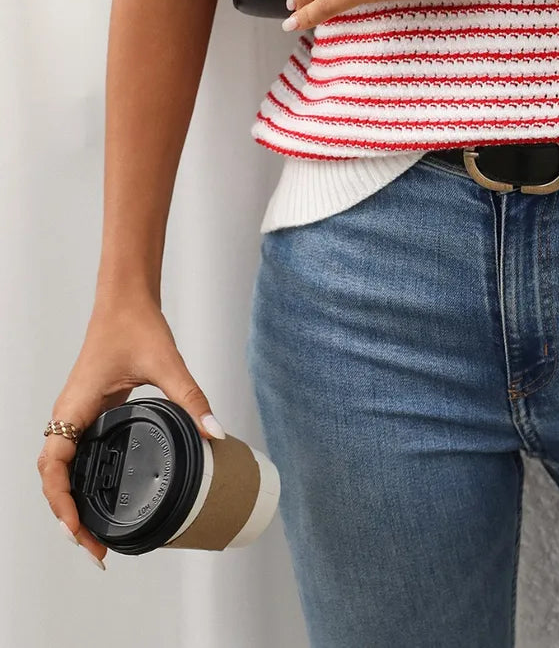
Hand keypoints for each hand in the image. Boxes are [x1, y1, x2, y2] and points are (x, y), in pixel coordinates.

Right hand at [39, 298, 225, 569]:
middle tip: (95, 548)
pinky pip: (74, 454)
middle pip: (52, 478)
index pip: (53, 467)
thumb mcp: (166, 363)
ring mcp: (76, 413)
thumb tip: (215, 432)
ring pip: (60, 468)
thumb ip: (190, 398)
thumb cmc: (135, 325)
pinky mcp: (89, 411)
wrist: (125, 299)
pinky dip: (79, 481)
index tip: (78, 530)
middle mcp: (69, 414)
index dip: (60, 503)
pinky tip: (99, 497)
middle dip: (67, 516)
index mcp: (76, 407)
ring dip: (70, 502)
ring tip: (94, 535)